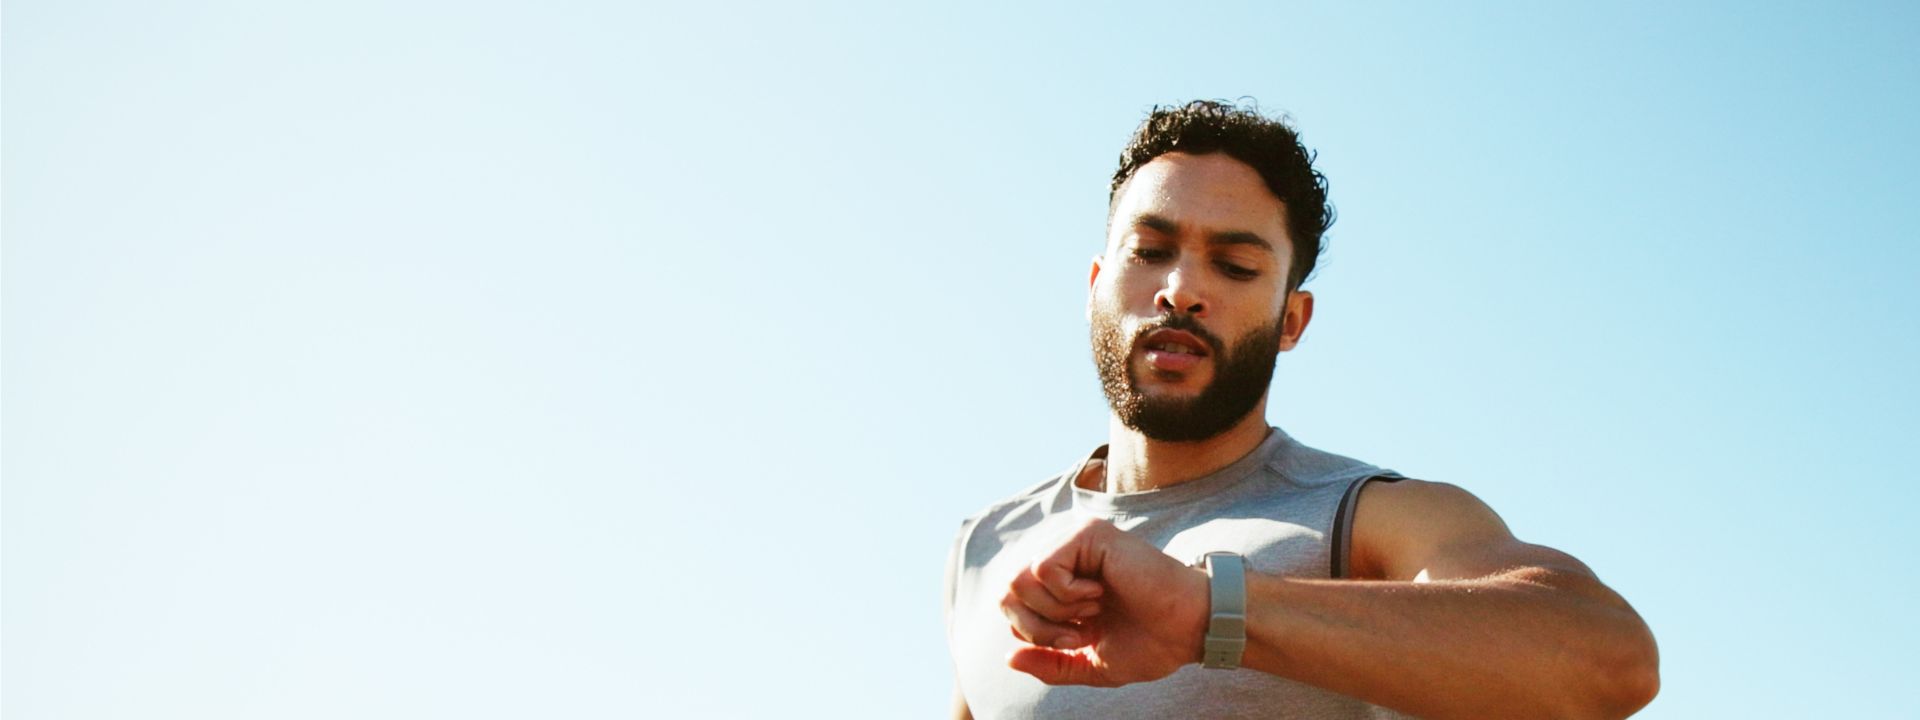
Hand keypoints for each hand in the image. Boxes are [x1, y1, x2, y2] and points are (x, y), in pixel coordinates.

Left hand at [999, 517, 1210, 686]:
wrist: (1188, 629)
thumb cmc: (1148, 642)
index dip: (1031, 633)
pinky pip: (1043, 567)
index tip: (1076, 639)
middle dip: (1038, 626)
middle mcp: (1060, 551)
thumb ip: (1048, 662)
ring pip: (1020, 578)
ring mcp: (1073, 538)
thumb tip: (1007, 659)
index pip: (1008, 601)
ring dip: (1056, 610)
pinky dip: (1068, 595)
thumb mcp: (1088, 663)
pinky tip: (1100, 592)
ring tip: (1093, 609)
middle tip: (1080, 631)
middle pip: (1006, 590)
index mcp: (1057, 578)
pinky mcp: (1087, 532)